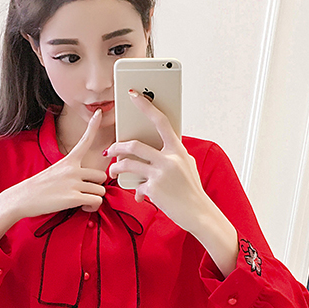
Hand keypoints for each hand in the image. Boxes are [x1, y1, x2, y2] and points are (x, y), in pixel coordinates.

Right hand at [0, 109, 107, 240]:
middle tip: (85, 193)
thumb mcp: (54, 172)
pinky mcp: (74, 197)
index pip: (84, 141)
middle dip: (96, 186)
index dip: (93, 126)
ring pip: (101, 190)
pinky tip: (82, 207)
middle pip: (101, 176)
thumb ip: (71, 173)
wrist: (22, 198)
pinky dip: (92, 207)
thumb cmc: (38, 188)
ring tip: (81, 202)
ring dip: (94, 199)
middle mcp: (73, 169)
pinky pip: (97, 201)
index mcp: (68, 161)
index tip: (99, 112)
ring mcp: (74, 183)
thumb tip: (83, 183)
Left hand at [106, 90, 210, 233]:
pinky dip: (136, 192)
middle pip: (134, 145)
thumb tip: (154, 150)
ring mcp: (160, 174)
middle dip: (117, 147)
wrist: (198, 212)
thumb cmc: (192, 190)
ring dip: (116, 167)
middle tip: (110, 150)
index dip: (146, 106)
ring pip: (128, 164)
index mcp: (178, 150)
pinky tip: (138, 196)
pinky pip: (136, 186)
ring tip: (113, 171)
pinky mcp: (154, 189)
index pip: (160, 121)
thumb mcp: (187, 166)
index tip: (133, 95)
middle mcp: (169, 159)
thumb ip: (171, 155)